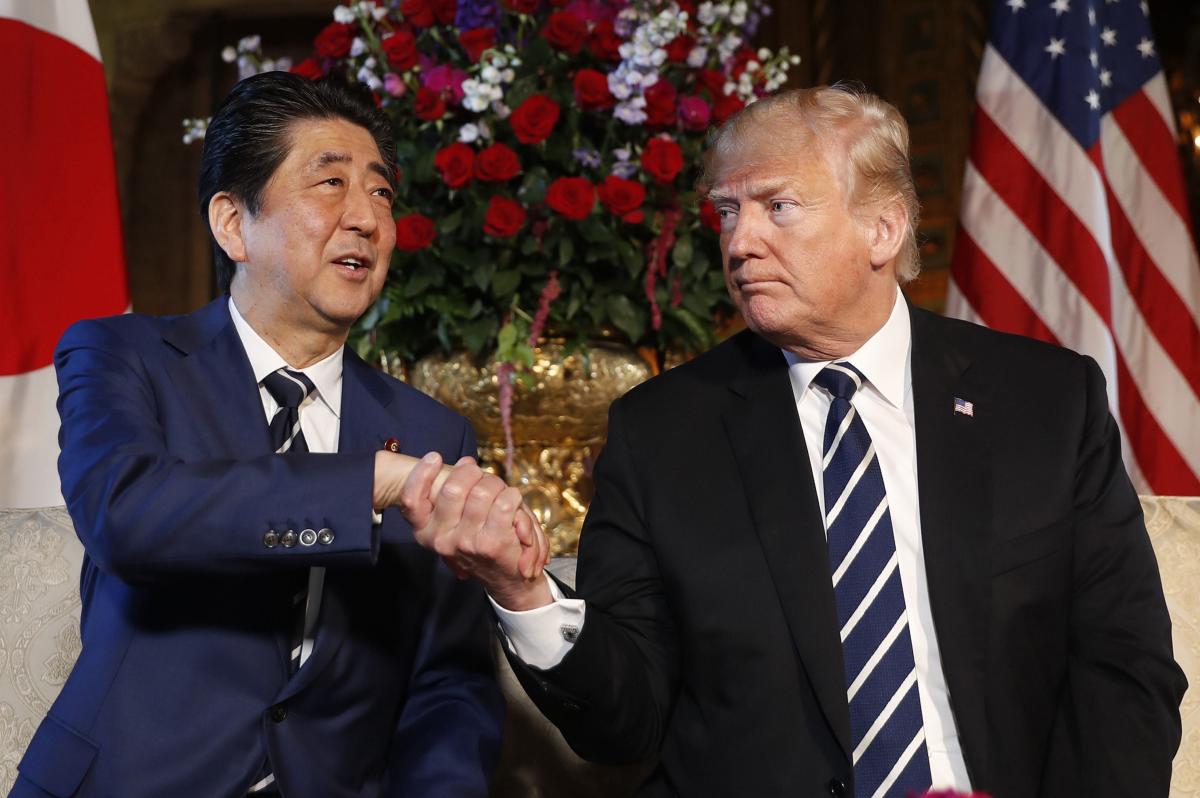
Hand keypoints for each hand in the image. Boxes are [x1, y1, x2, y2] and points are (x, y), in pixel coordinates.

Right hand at [379, 452, 552, 610]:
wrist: (508, 577)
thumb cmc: (482, 539)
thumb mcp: (458, 520)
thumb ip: (456, 491)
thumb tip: (465, 462)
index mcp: (426, 531)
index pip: (411, 501)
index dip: (421, 474)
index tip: (435, 458)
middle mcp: (441, 539)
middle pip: (454, 486)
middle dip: (475, 474)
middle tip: (484, 480)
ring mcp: (465, 542)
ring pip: (484, 491)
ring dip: (498, 486)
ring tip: (502, 496)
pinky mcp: (491, 544)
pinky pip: (506, 502)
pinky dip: (514, 498)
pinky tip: (514, 507)